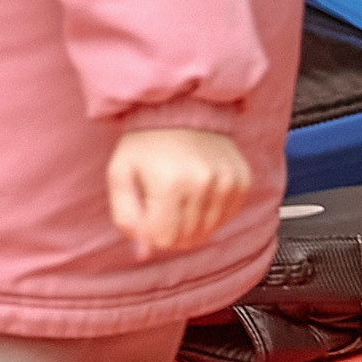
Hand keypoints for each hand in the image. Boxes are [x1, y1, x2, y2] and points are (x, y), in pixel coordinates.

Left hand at [107, 126, 252, 257]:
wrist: (180, 108)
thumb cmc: (147, 141)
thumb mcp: (120, 175)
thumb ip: (126, 217)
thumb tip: (142, 253)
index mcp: (171, 183)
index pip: (164, 239)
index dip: (151, 232)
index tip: (147, 212)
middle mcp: (204, 183)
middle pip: (187, 239)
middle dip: (170, 230)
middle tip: (162, 203)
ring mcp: (227, 182)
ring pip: (208, 232)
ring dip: (191, 223)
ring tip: (179, 196)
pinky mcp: (241, 181)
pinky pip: (226, 218)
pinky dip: (210, 213)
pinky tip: (198, 193)